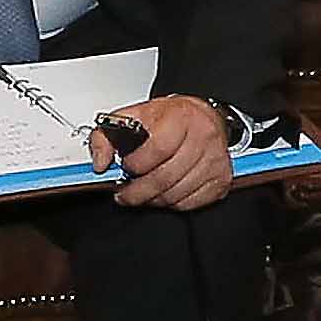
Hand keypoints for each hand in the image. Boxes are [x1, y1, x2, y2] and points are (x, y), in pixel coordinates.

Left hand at [94, 93, 231, 210]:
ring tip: (142, 192)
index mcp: (181, 117)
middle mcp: (203, 137)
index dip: (136, 164)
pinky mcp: (220, 180)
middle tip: (125, 191)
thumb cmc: (170, 118)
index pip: (157, 149)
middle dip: (137, 191)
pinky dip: (171, 203)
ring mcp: (214, 161)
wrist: (203, 117)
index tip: (126, 166)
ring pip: (175, 194)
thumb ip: (107, 136)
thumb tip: (100, 162)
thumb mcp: (133, 116)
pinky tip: (163, 192)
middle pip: (164, 177)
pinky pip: (189, 203)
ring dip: (152, 199)